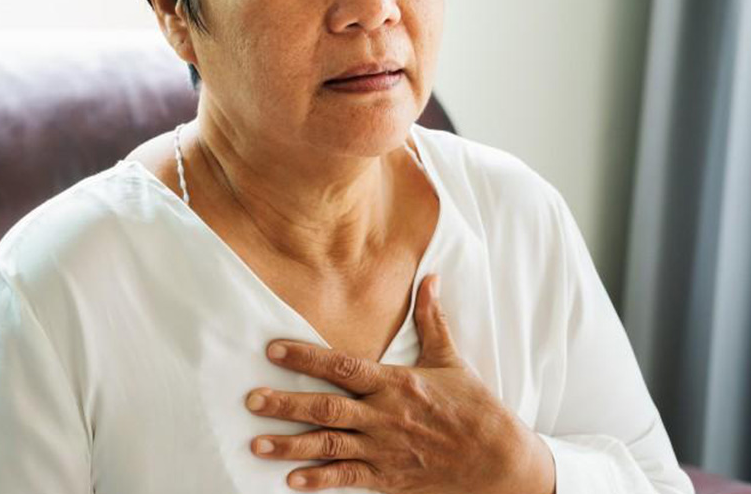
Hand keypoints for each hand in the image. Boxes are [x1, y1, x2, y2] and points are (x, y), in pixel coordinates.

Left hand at [244, 275, 555, 492]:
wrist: (500, 461)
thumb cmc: (474, 408)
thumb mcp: (452, 360)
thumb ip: (432, 320)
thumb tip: (429, 277)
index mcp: (396, 383)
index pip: (343, 366)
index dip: (306, 357)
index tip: (273, 349)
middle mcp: (385, 415)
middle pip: (327, 407)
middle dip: (286, 403)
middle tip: (251, 399)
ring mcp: (386, 449)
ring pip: (330, 445)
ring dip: (291, 445)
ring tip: (257, 443)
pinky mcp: (389, 477)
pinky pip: (349, 479)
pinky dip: (320, 481)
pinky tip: (292, 480)